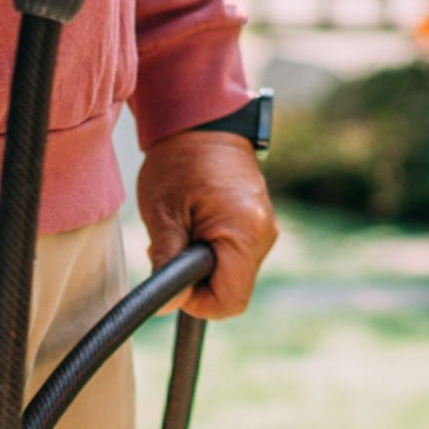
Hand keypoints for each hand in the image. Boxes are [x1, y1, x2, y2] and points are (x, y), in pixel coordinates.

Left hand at [139, 125, 277, 319]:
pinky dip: (214, 253)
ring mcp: (265, 229)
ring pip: (234, 275)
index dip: (197, 302)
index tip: (173, 279)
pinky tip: (195, 227)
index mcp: (243, 232)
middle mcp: (263, 235)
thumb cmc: (180, 164)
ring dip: (205, 267)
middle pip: (233, 291)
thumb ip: (167, 262)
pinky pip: (238, 257)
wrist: (203, 124)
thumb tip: (170, 305)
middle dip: (199, 283)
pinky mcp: (259, 224)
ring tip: (182, 232)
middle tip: (172, 250)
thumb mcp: (163, 214)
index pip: (229, 302)